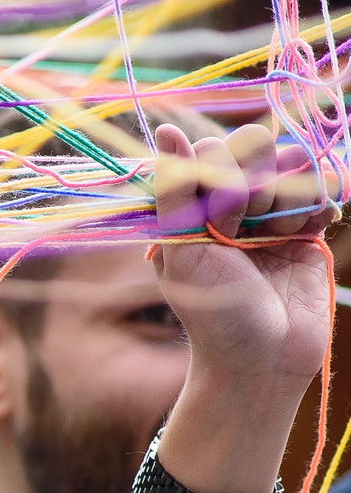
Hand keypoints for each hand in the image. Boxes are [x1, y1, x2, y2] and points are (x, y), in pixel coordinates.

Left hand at [153, 122, 339, 492]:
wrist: (260, 361)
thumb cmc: (211, 313)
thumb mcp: (183, 252)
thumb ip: (177, 191)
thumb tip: (168, 131)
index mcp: (192, 207)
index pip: (215, 149)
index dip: (224, 175)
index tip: (220, 219)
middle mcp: (230, 205)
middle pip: (260, 148)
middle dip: (259, 184)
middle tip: (248, 230)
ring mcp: (271, 215)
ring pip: (295, 166)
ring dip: (289, 200)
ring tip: (276, 239)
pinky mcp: (306, 229)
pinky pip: (325, 190)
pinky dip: (321, 206)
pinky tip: (305, 235)